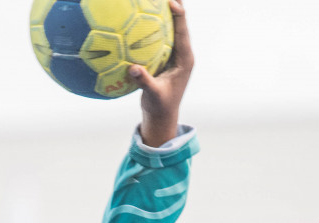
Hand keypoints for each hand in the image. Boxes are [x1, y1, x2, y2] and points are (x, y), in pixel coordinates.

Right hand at [134, 0, 192, 147]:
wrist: (162, 116)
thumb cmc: (160, 107)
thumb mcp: (153, 95)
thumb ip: (145, 82)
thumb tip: (133, 69)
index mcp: (185, 60)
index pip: (183, 33)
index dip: (179, 15)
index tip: (171, 2)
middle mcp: (182, 54)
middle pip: (180, 25)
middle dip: (176, 8)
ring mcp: (174, 55)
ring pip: (171, 29)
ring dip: (166, 13)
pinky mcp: (165, 57)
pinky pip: (161, 37)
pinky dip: (154, 26)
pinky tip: (143, 15)